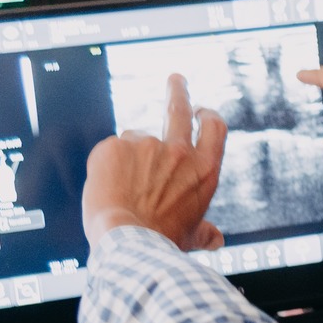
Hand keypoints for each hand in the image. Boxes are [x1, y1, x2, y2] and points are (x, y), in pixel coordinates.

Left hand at [82, 75, 228, 250]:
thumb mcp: (189, 237)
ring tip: (121, 192)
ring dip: (128, 162)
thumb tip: (217, 240)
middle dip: (178, 90)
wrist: (128, 242)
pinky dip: (106, 167)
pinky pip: (109, 152)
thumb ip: (203, 232)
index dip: (208, 117)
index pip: (214, 129)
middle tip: (176, 79)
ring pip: (133, 143)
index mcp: (203, 171)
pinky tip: (106, 188)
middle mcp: (178, 152)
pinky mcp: (114, 147)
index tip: (201, 111)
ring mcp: (145, 146)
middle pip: (178, 108)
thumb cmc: (161, 242)